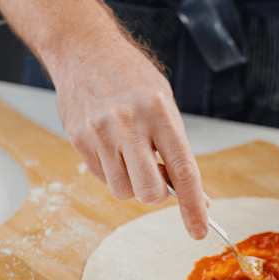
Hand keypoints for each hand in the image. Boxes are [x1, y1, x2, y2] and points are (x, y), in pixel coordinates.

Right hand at [48, 24, 208, 239]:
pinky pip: (103, 178)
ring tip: (130, 154)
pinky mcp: (79, 140)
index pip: (183, 170)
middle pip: (149, 191)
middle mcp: (129, 124)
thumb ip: (177, 148)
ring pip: (123, 191)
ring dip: (132, 184)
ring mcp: (100, 133)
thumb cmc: (131, 77)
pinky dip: (113, 172)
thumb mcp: (164, 102)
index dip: (193, 205)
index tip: (199, 230)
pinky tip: (112, 146)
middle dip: (157, 196)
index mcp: (159, 112)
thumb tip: (195, 195)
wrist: (83, 49)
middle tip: (157, 178)